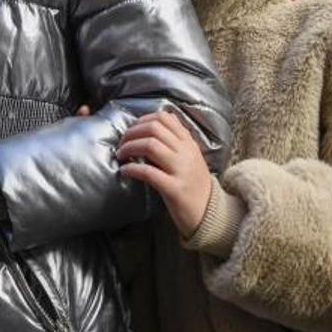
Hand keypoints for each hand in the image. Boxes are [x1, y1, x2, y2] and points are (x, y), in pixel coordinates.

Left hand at [114, 111, 211, 237]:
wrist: (210, 214)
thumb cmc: (194, 186)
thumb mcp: (190, 158)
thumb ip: (176, 141)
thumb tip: (155, 124)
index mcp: (189, 143)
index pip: (165, 117)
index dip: (142, 120)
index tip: (131, 130)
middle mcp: (186, 153)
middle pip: (154, 128)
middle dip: (131, 133)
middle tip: (121, 143)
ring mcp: (182, 170)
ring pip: (150, 146)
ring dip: (129, 147)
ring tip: (121, 155)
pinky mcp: (175, 189)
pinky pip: (148, 172)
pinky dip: (131, 169)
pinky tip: (124, 171)